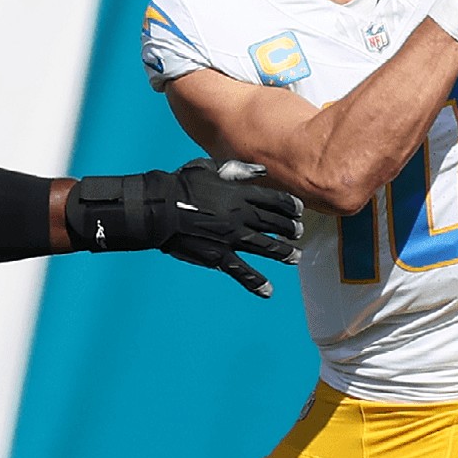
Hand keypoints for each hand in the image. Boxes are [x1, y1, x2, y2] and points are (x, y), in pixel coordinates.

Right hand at [67, 160, 304, 295]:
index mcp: (239, 193)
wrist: (158, 208)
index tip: (299, 210)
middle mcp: (240, 215)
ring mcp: (231, 237)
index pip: (274, 200)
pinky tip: (268, 290)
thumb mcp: (208, 167)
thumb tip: (261, 171)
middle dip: (290, 229)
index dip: (290, 205)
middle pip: (274, 224)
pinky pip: (242, 272)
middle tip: (299, 232)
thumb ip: (237, 170)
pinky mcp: (219, 256)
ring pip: (266, 247)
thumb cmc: (180, 185)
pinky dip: (256, 282)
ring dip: (283, 252)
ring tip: (295, 256)